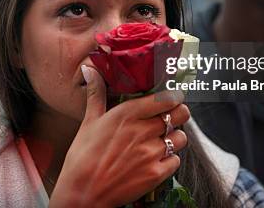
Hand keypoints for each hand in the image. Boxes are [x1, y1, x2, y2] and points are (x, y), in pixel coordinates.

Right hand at [49, 66, 189, 206]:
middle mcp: (142, 131)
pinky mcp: (156, 174)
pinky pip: (176, 160)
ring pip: (181, 138)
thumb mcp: (89, 121)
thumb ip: (96, 94)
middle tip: (172, 117)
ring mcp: (151, 153)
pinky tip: (155, 159)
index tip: (173, 98)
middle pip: (180, 114)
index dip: (174, 97)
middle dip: (179, 114)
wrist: (82, 194)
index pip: (166, 98)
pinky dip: (170, 159)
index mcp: (126, 114)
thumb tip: (89, 70)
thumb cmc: (82, 156)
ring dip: (175, 137)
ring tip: (163, 140)